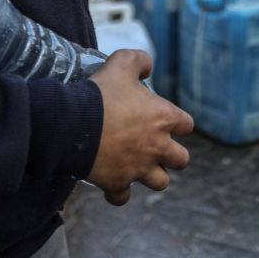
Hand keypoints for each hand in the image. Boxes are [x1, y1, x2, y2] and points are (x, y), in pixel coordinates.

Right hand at [87, 50, 193, 205]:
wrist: (71, 123)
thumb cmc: (100, 93)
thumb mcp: (122, 62)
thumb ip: (140, 60)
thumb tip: (148, 67)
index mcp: (163, 118)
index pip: (187, 125)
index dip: (178, 122)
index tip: (164, 120)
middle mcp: (157, 146)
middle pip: (181, 160)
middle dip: (171, 155)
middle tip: (153, 146)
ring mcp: (138, 168)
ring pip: (160, 182)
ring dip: (151, 175)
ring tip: (138, 165)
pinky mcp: (117, 183)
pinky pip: (123, 197)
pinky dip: (118, 192)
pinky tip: (112, 181)